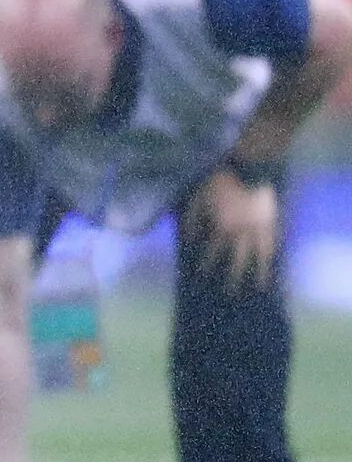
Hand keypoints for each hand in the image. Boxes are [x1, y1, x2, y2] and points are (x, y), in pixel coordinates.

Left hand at [192, 169, 281, 289]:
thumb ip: (192, 220)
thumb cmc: (219, 181)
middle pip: (237, 260)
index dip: (207, 265)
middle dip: (233, 278)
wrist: (249, 166)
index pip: (212, 252)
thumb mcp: (198, 198)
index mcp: (222, 227)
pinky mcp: (272, 223)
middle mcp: (241, 233)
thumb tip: (188, 240)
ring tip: (259, 287)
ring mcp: (259, 229)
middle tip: (230, 295)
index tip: (202, 278)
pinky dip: (272, 256)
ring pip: (260, 256)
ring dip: (259, 273)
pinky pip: (273, 243)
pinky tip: (272, 264)